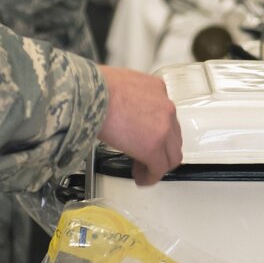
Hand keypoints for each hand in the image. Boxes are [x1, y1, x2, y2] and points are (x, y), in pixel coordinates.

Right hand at [97, 66, 183, 184]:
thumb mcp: (120, 84)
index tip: (145, 138)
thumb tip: (120, 108)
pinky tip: (142, 179)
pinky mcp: (153, 148)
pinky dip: (151, 177)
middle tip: (145, 156)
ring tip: (143, 170)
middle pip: (173, 136)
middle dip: (161, 149)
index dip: (156, 131)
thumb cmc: (95, 87)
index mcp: (157, 89)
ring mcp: (163, 129)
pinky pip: (158, 168)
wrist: (91, 95)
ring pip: (171, 154)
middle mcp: (165, 108)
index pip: (165, 116)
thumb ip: (130, 98)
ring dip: (158, 163)